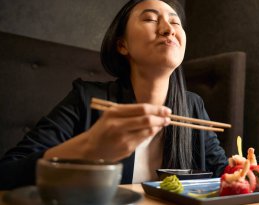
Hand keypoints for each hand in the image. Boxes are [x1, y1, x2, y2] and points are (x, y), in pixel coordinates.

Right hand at [44, 103, 170, 161]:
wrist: (90, 149)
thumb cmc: (103, 129)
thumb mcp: (111, 115)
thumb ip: (129, 111)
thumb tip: (153, 110)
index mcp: (114, 113)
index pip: (141, 109)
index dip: (157, 109)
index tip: (166, 109)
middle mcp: (118, 125)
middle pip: (147, 120)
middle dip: (161, 118)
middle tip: (168, 117)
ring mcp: (123, 139)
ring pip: (148, 131)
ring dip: (158, 127)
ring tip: (162, 123)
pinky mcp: (127, 149)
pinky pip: (143, 140)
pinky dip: (151, 135)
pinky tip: (153, 131)